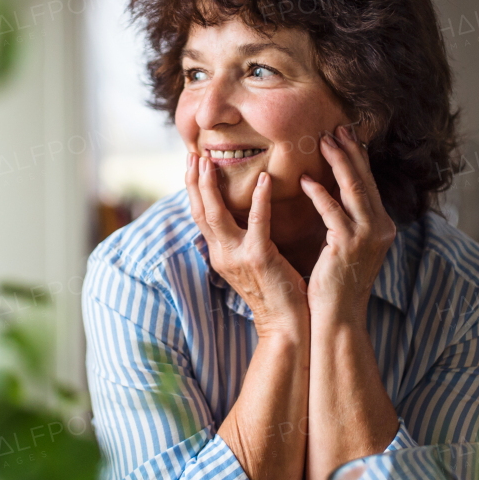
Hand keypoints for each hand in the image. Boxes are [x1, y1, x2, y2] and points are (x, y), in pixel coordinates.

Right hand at [185, 154, 308, 338]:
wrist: (285, 326)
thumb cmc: (276, 293)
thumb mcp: (251, 265)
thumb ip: (242, 241)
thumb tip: (244, 217)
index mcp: (220, 254)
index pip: (200, 216)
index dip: (194, 189)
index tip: (193, 163)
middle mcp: (222, 254)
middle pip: (199, 211)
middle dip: (194, 181)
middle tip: (193, 154)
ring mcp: (237, 257)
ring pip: (215, 215)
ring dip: (210, 186)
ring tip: (210, 161)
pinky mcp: (259, 258)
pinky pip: (257, 223)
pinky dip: (259, 199)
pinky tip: (264, 179)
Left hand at [299, 126, 396, 325]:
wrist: (339, 316)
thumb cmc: (336, 282)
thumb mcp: (347, 246)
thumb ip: (346, 220)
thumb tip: (334, 192)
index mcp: (382, 226)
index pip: (369, 184)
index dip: (358, 158)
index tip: (345, 135)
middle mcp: (381, 228)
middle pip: (365, 180)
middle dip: (350, 151)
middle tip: (336, 127)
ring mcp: (368, 236)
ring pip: (353, 190)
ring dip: (338, 162)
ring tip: (324, 141)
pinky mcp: (349, 246)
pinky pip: (333, 212)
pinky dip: (320, 194)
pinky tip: (306, 180)